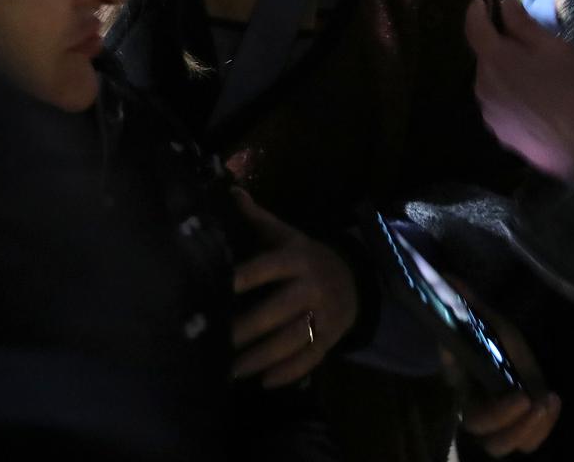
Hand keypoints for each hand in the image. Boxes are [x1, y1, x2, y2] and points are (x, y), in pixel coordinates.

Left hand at [231, 189, 358, 387]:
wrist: (355, 278)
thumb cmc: (307, 257)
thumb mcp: (287, 236)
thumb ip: (258, 219)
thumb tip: (231, 191)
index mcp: (298, 259)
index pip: (269, 268)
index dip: (246, 277)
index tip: (220, 288)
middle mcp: (312, 287)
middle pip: (279, 310)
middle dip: (248, 328)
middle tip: (218, 341)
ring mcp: (324, 315)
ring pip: (292, 339)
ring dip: (261, 357)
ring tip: (231, 371)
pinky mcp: (331, 338)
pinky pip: (311, 358)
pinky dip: (289, 372)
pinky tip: (264, 382)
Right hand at [449, 278, 560, 456]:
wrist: (495, 349)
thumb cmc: (487, 336)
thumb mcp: (483, 320)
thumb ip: (467, 305)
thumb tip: (452, 278)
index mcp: (465, 391)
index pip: (472, 414)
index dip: (494, 413)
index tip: (519, 394)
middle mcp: (479, 414)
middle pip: (487, 438)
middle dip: (510, 423)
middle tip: (531, 400)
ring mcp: (499, 424)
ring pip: (506, 446)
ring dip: (529, 430)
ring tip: (546, 404)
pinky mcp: (519, 424)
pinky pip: (527, 440)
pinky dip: (542, 428)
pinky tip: (553, 402)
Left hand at [464, 0, 573, 180]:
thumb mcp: (555, 48)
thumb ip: (524, 25)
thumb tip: (505, 3)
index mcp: (494, 61)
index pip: (474, 29)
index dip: (476, 12)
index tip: (482, 2)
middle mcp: (483, 88)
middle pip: (485, 58)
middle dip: (499, 47)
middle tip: (527, 44)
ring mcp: (490, 115)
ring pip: (492, 83)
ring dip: (506, 73)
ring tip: (535, 75)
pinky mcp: (502, 135)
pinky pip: (501, 106)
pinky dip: (511, 96)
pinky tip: (536, 101)